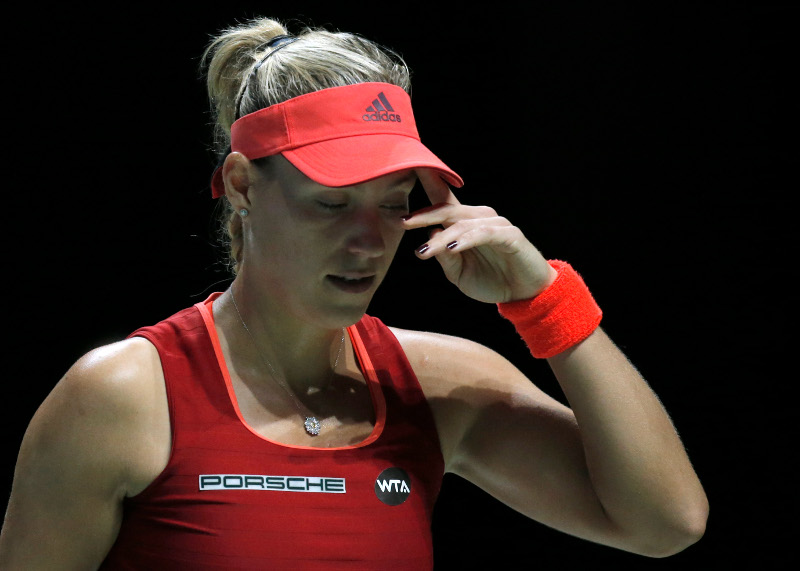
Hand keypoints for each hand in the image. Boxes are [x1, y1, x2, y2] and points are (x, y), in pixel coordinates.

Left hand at [404, 170, 557, 302]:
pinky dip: (467, 240)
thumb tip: (430, 233)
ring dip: (442, 237)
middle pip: (448, 210)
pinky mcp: (510, 235)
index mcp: (464, 225)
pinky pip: (484, 233)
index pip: (443, 202)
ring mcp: (496, 225)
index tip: (406, 179)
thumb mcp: (458, 274)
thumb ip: (444, 257)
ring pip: (463, 224)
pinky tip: (452, 248)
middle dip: (425, 215)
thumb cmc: (491, 281)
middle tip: (404, 223)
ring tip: (424, 251)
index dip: (427, 188)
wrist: (523, 295)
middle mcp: (479, 219)